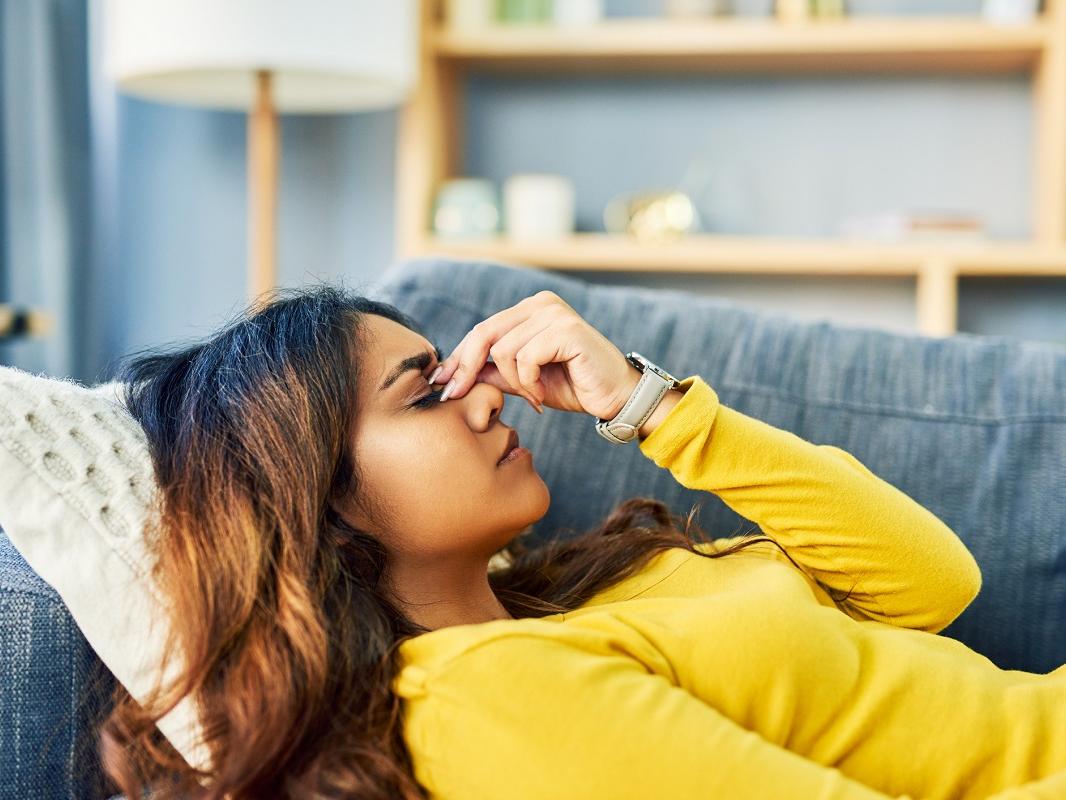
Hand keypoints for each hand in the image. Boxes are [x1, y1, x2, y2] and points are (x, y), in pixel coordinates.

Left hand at [431, 291, 639, 419]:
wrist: (617, 398)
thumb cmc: (574, 387)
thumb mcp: (524, 381)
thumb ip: (495, 372)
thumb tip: (455, 375)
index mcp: (530, 310)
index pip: (482, 330)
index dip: (458, 358)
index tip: (440, 383)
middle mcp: (541, 304)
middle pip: (484, 333)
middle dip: (467, 368)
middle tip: (456, 395)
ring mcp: (554, 313)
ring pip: (504, 350)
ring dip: (514, 383)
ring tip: (534, 398)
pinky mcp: (566, 329)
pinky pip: (525, 357)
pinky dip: (528, 383)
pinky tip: (542, 396)